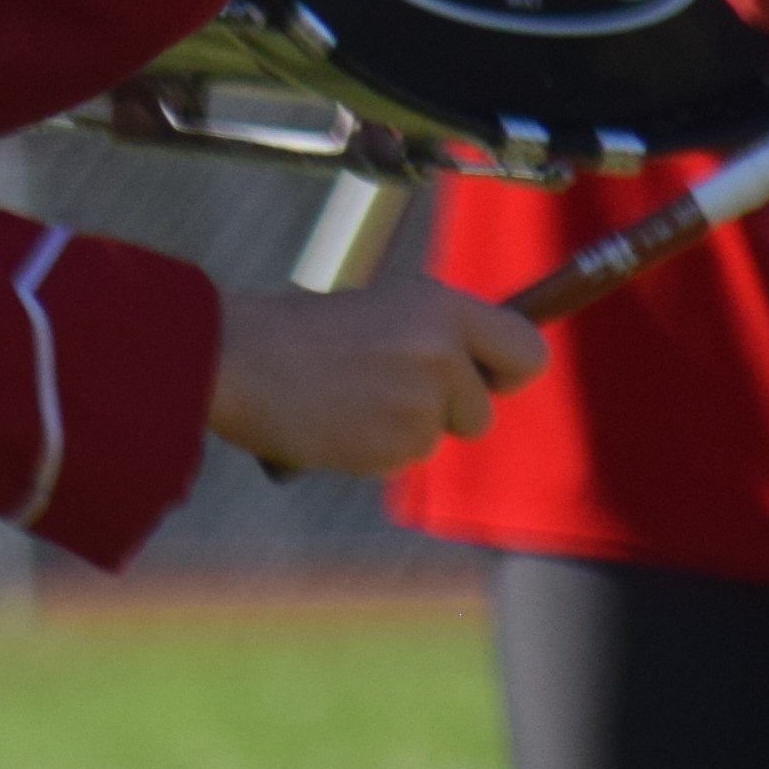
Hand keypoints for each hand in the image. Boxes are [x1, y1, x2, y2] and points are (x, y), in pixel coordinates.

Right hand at [206, 280, 548, 475]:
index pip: (527, 352)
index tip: (487, 375)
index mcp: (442, 308)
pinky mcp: (392, 449)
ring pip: (435, 438)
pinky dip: (373, 449)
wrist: (241, 359)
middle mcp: (442, 355)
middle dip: (448, 411)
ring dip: (401, 429)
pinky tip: (336, 420)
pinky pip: (400, 460)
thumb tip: (478, 367)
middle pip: (482, 412)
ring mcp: (419, 406)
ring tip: (350, 396)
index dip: (508, 370)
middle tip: (398, 391)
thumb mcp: (386, 308)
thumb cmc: (304, 329)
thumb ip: (439, 336)